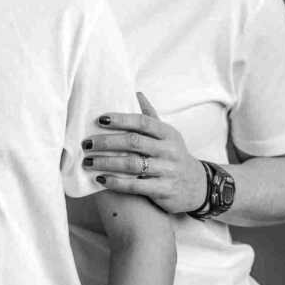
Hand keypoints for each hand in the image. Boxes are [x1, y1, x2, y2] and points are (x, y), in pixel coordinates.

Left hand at [82, 91, 206, 213]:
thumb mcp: (167, 135)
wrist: (197, 186)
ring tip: (88, 162)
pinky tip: (101, 179)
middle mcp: (168, 150)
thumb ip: (151, 117)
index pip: (142, 122)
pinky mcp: (164, 190)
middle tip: (86, 144)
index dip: (121, 119)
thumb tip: (136, 93)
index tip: (100, 120)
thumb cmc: (174, 156)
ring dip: (106, 163)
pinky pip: (136, 186)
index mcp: (167, 133)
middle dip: (106, 142)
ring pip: (132, 164)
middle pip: (133, 142)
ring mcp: (167, 170)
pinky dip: (116, 182)